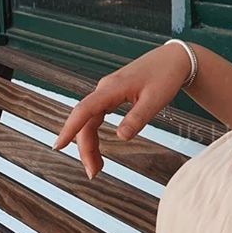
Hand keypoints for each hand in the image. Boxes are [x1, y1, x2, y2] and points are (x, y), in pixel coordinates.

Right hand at [53, 42, 193, 178]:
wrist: (174, 58)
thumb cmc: (166, 76)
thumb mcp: (156, 100)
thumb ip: (137, 118)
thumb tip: (121, 137)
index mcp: (112, 89)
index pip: (84, 110)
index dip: (69, 129)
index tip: (58, 146)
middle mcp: (104, 89)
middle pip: (85, 121)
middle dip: (85, 148)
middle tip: (93, 174)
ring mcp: (107, 92)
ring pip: (90, 121)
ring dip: (89, 144)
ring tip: (96, 168)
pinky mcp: (112, 95)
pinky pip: (97, 117)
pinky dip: (96, 135)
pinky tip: (98, 149)